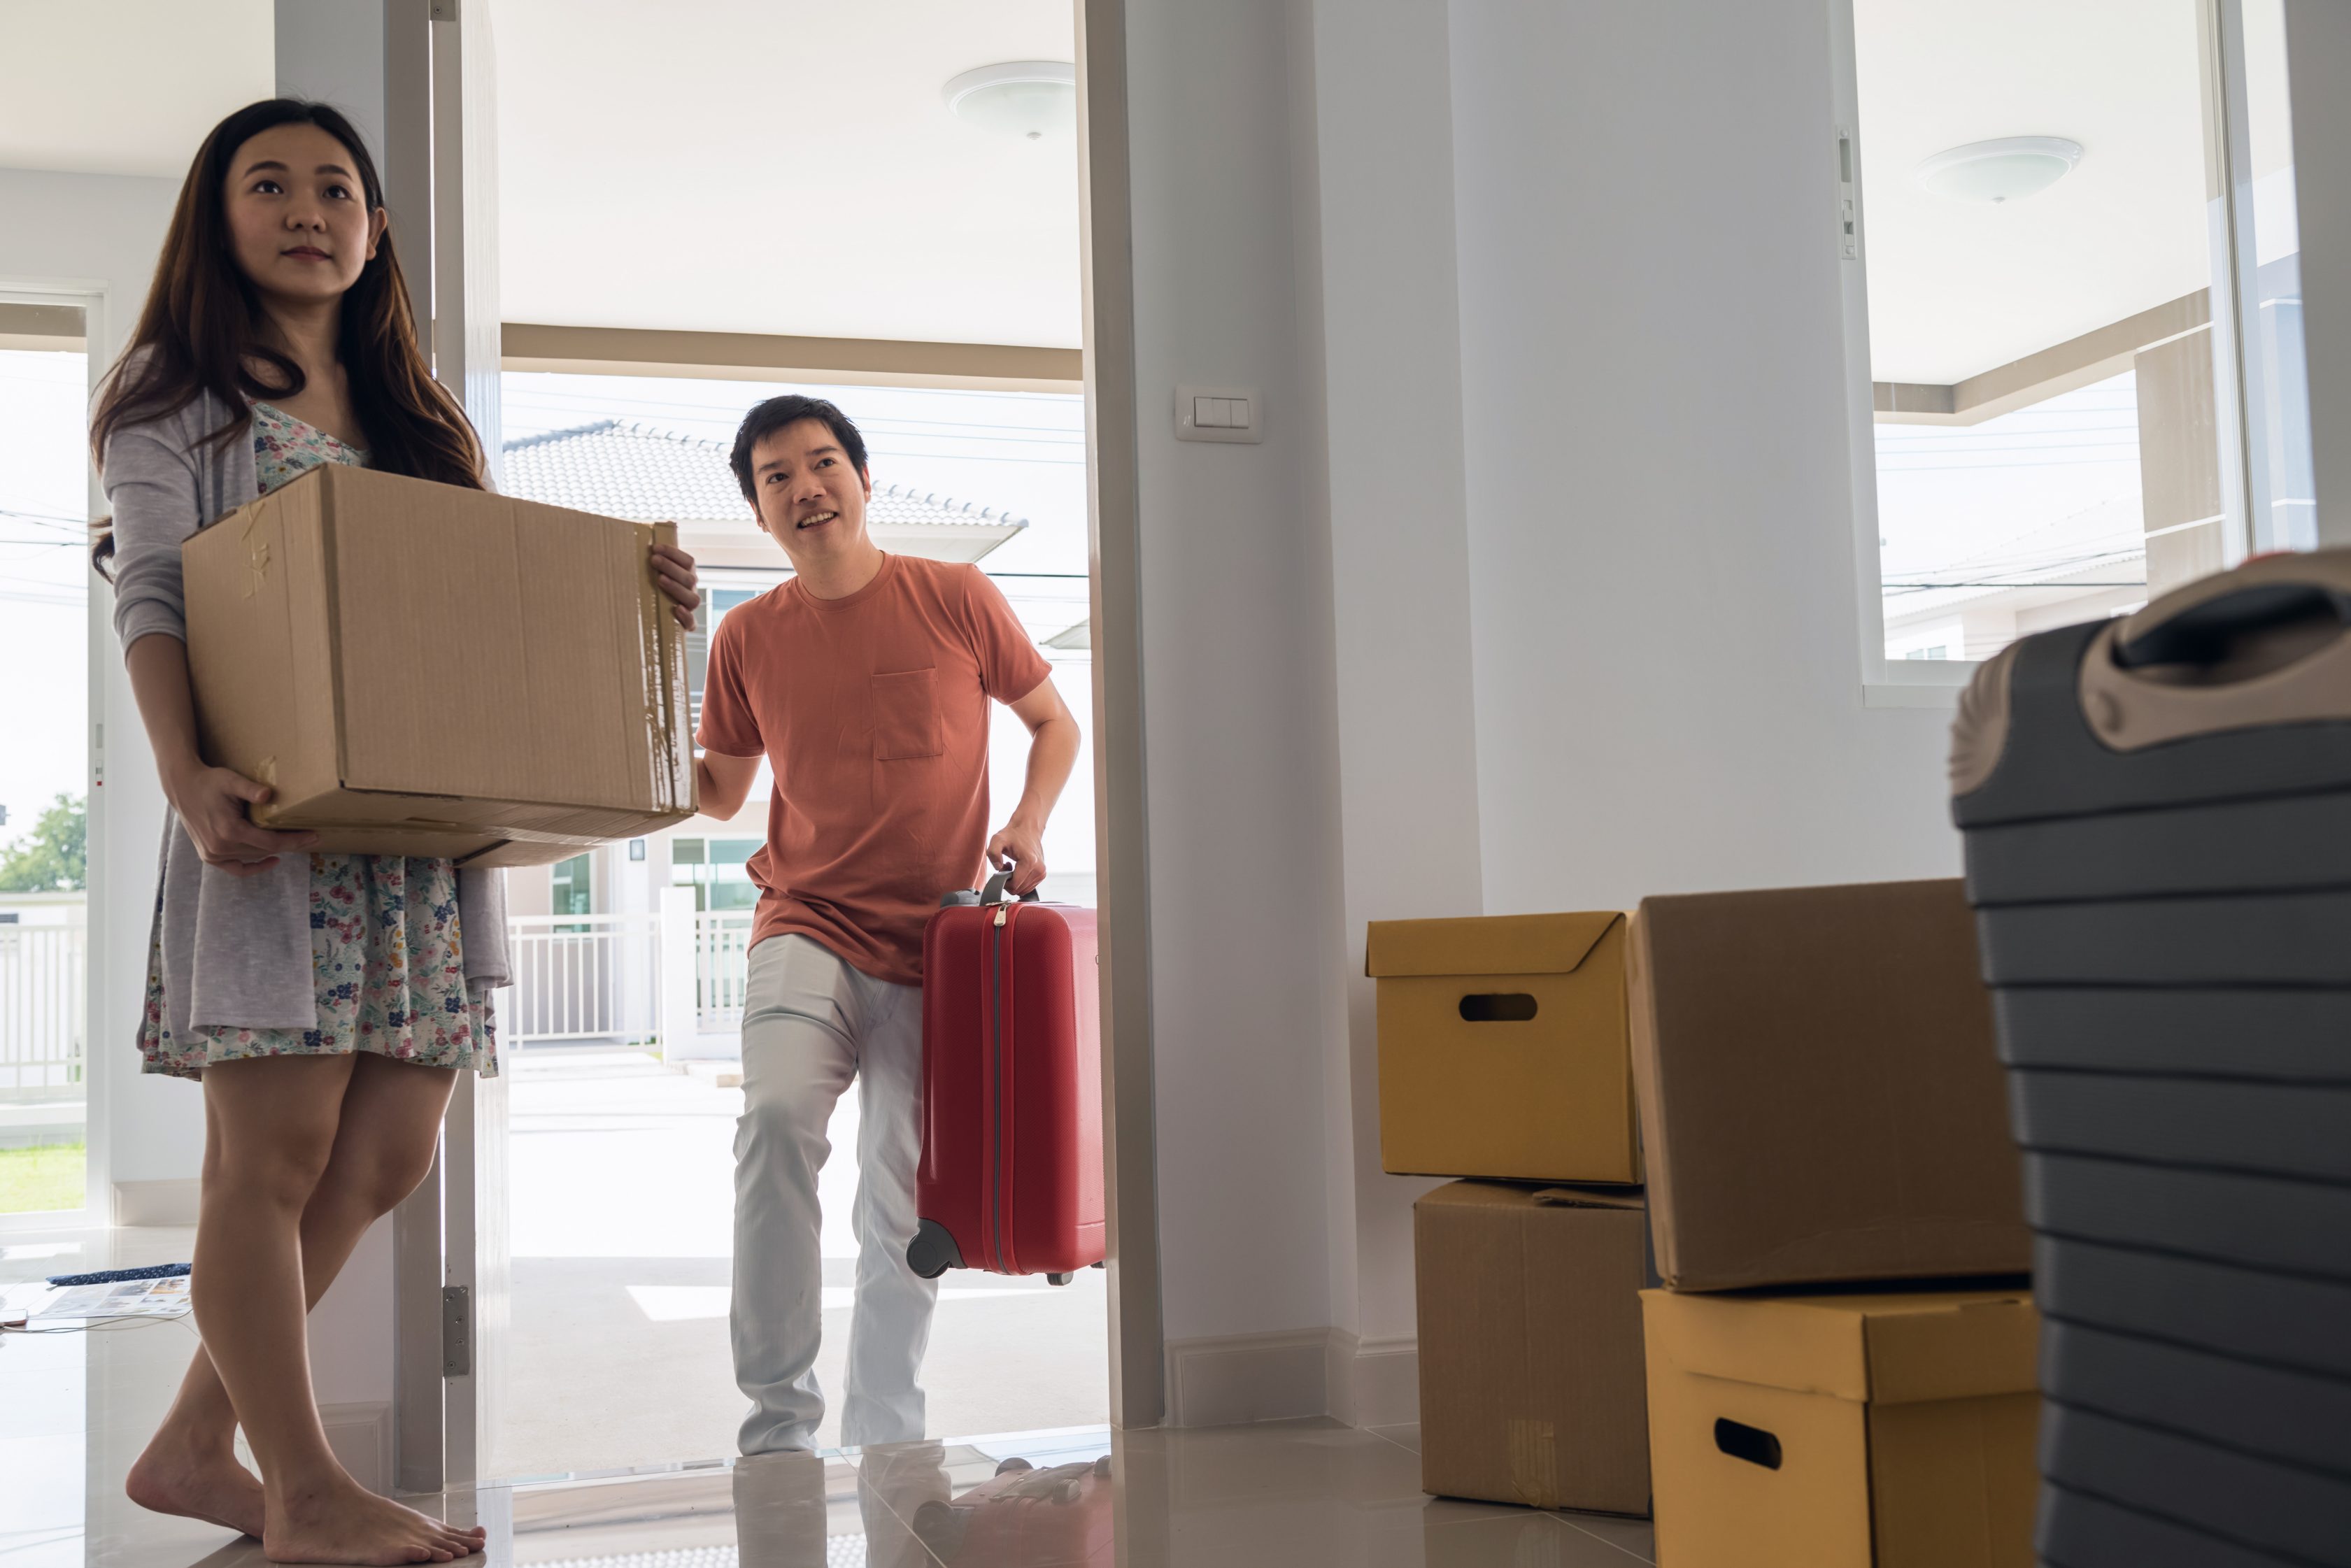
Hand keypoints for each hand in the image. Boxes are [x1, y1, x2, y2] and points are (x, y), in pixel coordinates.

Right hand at [163, 760, 317, 877]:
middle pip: (264, 851)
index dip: (294, 841)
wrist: (183, 788)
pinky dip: (253, 867)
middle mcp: (220, 847)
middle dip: (289, 845)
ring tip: (292, 842)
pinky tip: (272, 859)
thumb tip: (269, 795)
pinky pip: (236, 868)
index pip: (271, 843)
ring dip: (272, 851)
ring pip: (253, 857)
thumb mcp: (231, 781)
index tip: (313, 836)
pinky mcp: (209, 856)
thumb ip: (250, 789)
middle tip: (310, 838)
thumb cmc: (210, 782)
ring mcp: (213, 854)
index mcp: (229, 831)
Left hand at [650, 536, 700, 630]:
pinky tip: (676, 609)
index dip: (673, 553)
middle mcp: (690, 591)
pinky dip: (686, 616)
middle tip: (653, 560)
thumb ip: (658, 554)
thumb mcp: (654, 571)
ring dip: (676, 587)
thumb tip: (665, 524)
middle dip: (671, 567)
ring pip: (692, 598)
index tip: (655, 548)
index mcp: (686, 576)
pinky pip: (692, 623)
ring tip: (660, 580)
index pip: (688, 561)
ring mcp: (689, 608)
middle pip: (689, 578)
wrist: (652, 620)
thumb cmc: (651, 591)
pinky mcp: (685, 625)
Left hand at [985, 817, 1046, 894]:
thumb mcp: (997, 840)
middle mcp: (1039, 870)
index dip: (1003, 881)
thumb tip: (998, 868)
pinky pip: (1028, 887)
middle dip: (1009, 882)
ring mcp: (1042, 873)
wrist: (1028, 828)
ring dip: (1015, 882)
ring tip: (1012, 867)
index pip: (1014, 886)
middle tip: (1006, 867)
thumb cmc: (1013, 834)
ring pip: (1023, 890)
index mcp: (1030, 863)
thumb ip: (993, 853)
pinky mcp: (1042, 874)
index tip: (1002, 868)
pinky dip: (1021, 881)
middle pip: (1019, 890)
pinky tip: (1018, 870)